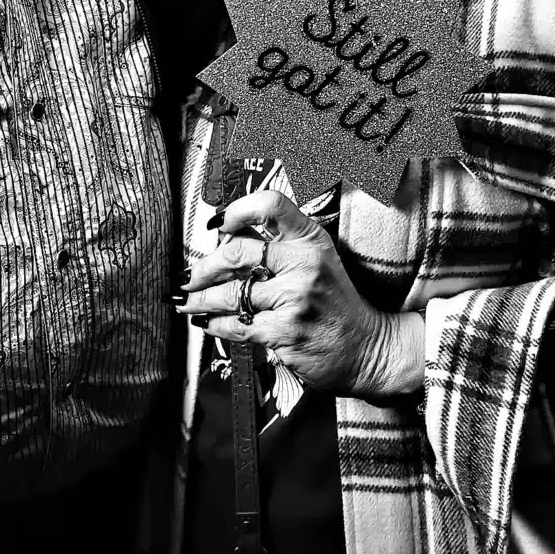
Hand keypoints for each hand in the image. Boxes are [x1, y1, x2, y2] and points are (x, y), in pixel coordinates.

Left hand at [177, 190, 423, 402]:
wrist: (367, 348)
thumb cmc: (336, 304)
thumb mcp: (318, 261)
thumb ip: (280, 246)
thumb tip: (226, 239)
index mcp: (311, 240)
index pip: (271, 206)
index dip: (237, 209)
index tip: (217, 223)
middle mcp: (304, 264)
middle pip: (236, 252)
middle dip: (202, 267)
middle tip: (188, 275)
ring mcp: (295, 299)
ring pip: (229, 293)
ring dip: (199, 299)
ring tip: (187, 301)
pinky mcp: (285, 331)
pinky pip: (236, 324)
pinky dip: (214, 324)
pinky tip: (207, 322)